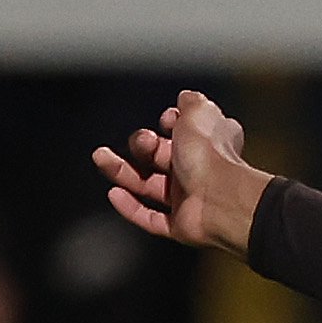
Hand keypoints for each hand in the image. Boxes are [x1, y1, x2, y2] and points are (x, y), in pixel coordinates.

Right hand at [91, 89, 272, 256]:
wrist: (221, 196)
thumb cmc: (212, 154)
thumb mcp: (200, 112)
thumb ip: (191, 101)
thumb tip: (185, 96)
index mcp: (206, 145)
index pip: (180, 133)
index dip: (169, 124)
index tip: (166, 120)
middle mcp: (197, 172)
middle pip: (158, 157)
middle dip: (142, 145)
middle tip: (143, 142)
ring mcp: (188, 200)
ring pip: (147, 185)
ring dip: (122, 171)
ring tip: (100, 157)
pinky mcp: (179, 225)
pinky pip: (149, 218)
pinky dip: (130, 207)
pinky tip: (114, 193)